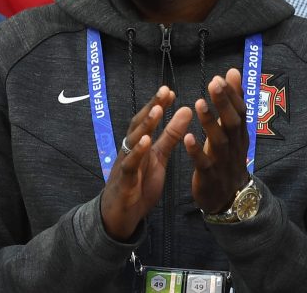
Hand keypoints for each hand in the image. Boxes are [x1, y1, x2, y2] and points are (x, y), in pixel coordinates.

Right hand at [101, 86, 192, 240]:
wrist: (120, 216)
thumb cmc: (140, 184)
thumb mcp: (159, 157)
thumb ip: (171, 136)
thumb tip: (185, 110)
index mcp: (140, 144)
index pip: (148, 120)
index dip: (158, 104)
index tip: (170, 90)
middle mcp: (130, 150)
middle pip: (139, 124)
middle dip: (151, 107)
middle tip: (165, 91)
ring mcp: (125, 164)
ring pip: (132, 140)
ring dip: (145, 125)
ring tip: (157, 110)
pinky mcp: (124, 181)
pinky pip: (130, 165)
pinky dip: (137, 152)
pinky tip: (145, 142)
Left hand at [185, 69, 251, 213]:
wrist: (230, 197)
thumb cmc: (228, 156)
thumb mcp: (234, 130)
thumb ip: (233, 101)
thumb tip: (233, 71)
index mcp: (240, 133)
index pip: (240, 110)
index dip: (233, 94)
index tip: (222, 76)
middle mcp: (234, 145)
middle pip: (232, 122)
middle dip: (224, 102)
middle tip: (214, 83)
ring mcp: (223, 161)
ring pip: (218, 140)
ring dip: (209, 122)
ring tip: (198, 104)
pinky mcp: (209, 176)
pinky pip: (203, 163)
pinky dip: (196, 150)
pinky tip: (187, 137)